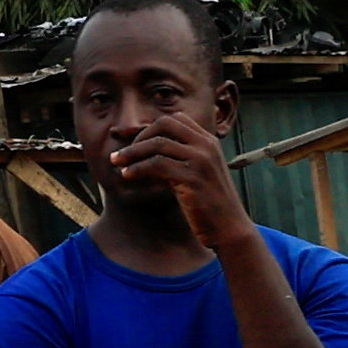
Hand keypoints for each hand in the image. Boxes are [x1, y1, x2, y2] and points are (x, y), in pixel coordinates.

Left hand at [122, 118, 258, 256]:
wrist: (229, 229)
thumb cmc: (210, 205)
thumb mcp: (197, 173)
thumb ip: (179, 158)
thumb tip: (145, 152)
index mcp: (209, 141)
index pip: (175, 119)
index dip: (149, 128)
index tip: (132, 142)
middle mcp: (206, 146)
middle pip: (164, 124)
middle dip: (139, 136)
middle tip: (124, 154)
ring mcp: (200, 160)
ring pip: (157, 144)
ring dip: (132, 153)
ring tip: (117, 163)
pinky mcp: (192, 178)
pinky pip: (156, 165)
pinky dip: (137, 169)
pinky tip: (128, 176)